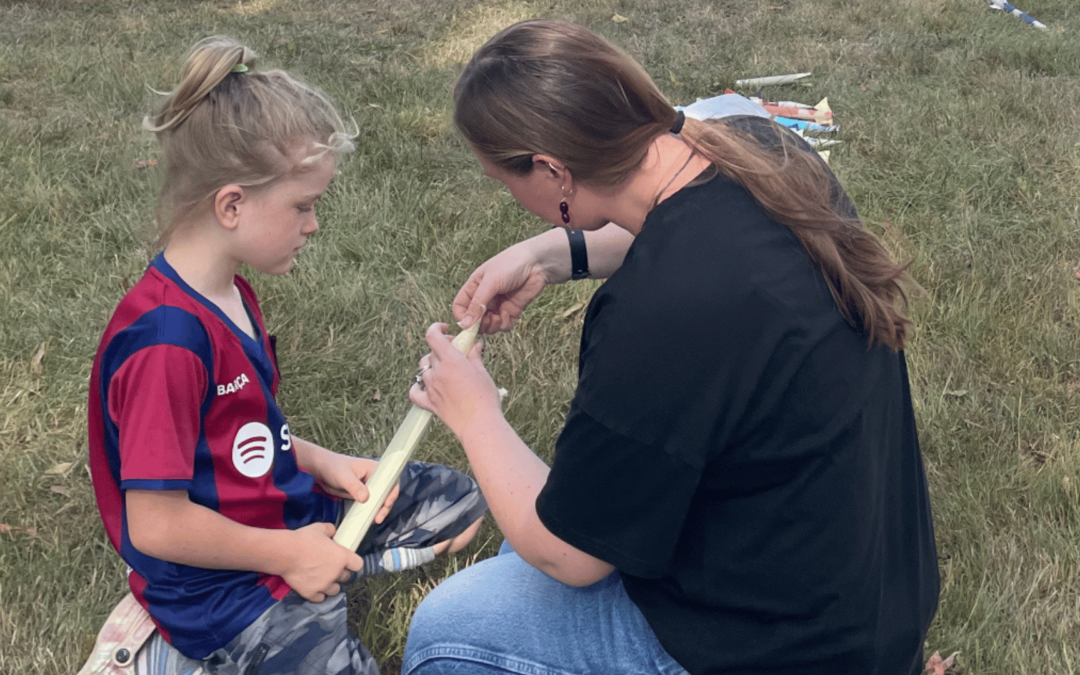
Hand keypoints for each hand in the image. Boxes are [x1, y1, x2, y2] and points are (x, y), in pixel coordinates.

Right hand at [281, 523, 363, 602]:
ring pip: (335, 590)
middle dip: (340, 573)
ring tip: (323, 579)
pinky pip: (320, 598)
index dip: (353, 563)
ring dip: (331, 585)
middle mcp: (336, 573)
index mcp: (342, 557)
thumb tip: (333, 531)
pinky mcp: (311, 593)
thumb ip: (330, 530)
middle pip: (346, 578)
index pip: (358, 565)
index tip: (347, 561)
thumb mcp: (319, 528)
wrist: (285, 553)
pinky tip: (313, 587)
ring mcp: (324, 585)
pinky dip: (318, 594)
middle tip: (331, 567)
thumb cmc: (303, 539)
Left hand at [314, 454, 398, 524]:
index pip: (390, 481)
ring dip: (379, 511)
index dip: (391, 493)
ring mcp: (369, 487)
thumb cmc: (333, 467)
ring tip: (374, 521)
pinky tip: (367, 519)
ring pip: (379, 501)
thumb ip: (354, 486)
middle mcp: (375, 478)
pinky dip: (370, 512)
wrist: (321, 471)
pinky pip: (370, 505)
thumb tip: (365, 498)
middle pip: (387, 493)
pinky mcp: (362, 495)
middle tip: (379, 518)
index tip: (386, 504)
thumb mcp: (343, 476)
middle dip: (385, 506)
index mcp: (374, 469)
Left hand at [409, 323, 502, 437]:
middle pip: (431, 352)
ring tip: (445, 370)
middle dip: (442, 348)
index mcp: (451, 360)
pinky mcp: (429, 403)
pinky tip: (426, 386)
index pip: (433, 336)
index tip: (445, 329)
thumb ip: (474, 356)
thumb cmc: (485, 399)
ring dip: (432, 366)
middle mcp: (437, 372)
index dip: (436, 328)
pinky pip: (415, 392)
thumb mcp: (482, 372)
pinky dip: (417, 387)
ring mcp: (431, 388)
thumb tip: (475, 344)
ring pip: (423, 370)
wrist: (479, 424)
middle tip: (456, 353)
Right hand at [453, 239, 556, 333]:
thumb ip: (477, 304)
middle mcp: (484, 298)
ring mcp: (498, 305)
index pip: (460, 307)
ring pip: (488, 326)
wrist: (537, 264)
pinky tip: (509, 317)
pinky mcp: (511, 311)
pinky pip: (503, 325)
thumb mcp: (490, 282)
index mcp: (474, 288)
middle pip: (473, 320)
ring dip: (492, 326)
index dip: (461, 317)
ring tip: (499, 318)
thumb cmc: (510, 265)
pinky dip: (504, 325)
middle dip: (478, 325)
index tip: (468, 325)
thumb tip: (464, 325)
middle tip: (487, 321)